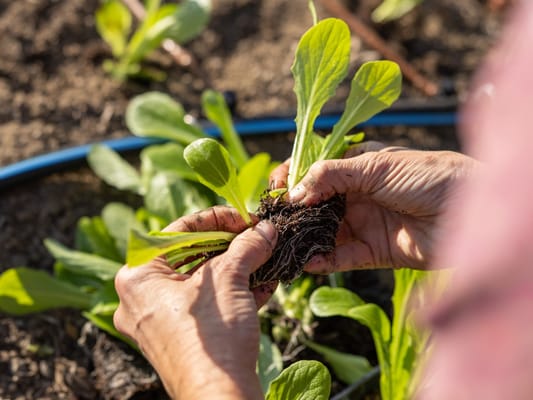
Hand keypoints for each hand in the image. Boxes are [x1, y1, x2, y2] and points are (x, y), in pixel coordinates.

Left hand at [113, 206, 277, 399]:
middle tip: (256, 236)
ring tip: (265, 258)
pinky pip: (207, 305)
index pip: (178, 231)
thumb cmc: (212, 336)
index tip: (244, 217)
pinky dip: (234, 292)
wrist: (219, 397)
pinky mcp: (180, 339)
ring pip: (202, 283)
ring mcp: (160, 322)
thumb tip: (266, 229)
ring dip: (238, 269)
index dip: (216, 219)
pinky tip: (264, 285)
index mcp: (138, 277)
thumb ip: (247, 246)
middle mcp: (141, 299)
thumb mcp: (230, 280)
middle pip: (190, 256)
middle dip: (230, 246)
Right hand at [270, 142, 476, 271]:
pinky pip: (341, 257)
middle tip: (272, 220)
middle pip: (316, 204)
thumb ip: (331, 176)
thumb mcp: (376, 167)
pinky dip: (323, 260)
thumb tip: (294, 192)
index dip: (294, 177)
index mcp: (358, 166)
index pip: (317, 171)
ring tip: (282, 243)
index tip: (276, 187)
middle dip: (293, 212)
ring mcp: (365, 223)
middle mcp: (358, 195)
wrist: (470, 211)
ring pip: (325, 232)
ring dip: (304, 238)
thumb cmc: (428, 176)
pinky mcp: (374, 252)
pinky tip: (307, 261)